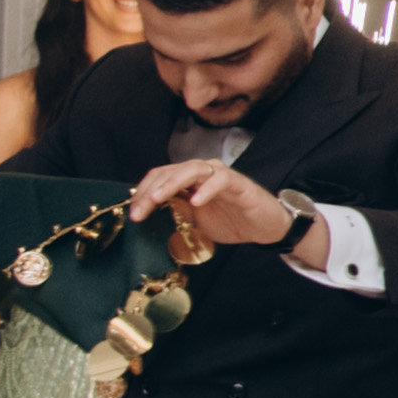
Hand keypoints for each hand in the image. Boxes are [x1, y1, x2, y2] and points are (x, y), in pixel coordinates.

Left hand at [124, 156, 296, 246]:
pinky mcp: (239, 183)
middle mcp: (202, 173)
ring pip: (191, 169)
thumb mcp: (195, 221)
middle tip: (139, 211)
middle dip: (150, 191)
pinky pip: (220, 180)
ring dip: (172, 183)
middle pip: (170, 171)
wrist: (264, 228)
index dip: (143, 192)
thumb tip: (147, 212)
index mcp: (189, 181)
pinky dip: (207, 189)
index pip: (159, 177)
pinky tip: (196, 201)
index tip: (133, 213)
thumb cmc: (230, 221)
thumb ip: (175, 211)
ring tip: (158, 199)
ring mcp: (220, 176)